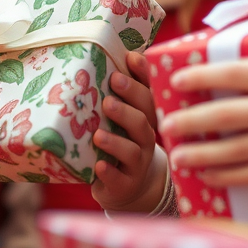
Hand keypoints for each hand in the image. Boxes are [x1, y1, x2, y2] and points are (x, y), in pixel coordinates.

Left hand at [90, 54, 166, 212]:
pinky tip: (100, 165)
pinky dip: (109, 171)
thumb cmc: (121, 144)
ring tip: (98, 133)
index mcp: (145, 117)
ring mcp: (137, 162)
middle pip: (143, 116)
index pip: (149, 92)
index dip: (143, 75)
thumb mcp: (121, 120)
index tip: (130, 58)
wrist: (128, 189)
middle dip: (130, 98)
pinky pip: (119, 178)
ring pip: (132, 148)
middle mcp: (146, 137)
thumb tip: (105, 57)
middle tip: (113, 82)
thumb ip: (116, 95)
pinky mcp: (125, 184)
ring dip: (115, 140)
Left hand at [160, 3, 247, 185]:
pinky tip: (212, 176)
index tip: (177, 82)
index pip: (234, 74)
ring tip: (177, 154)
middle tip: (164, 124)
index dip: (201, 77)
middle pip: (227, 114)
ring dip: (203, 153)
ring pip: (237, 148)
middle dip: (191, 119)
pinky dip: (231, 176)